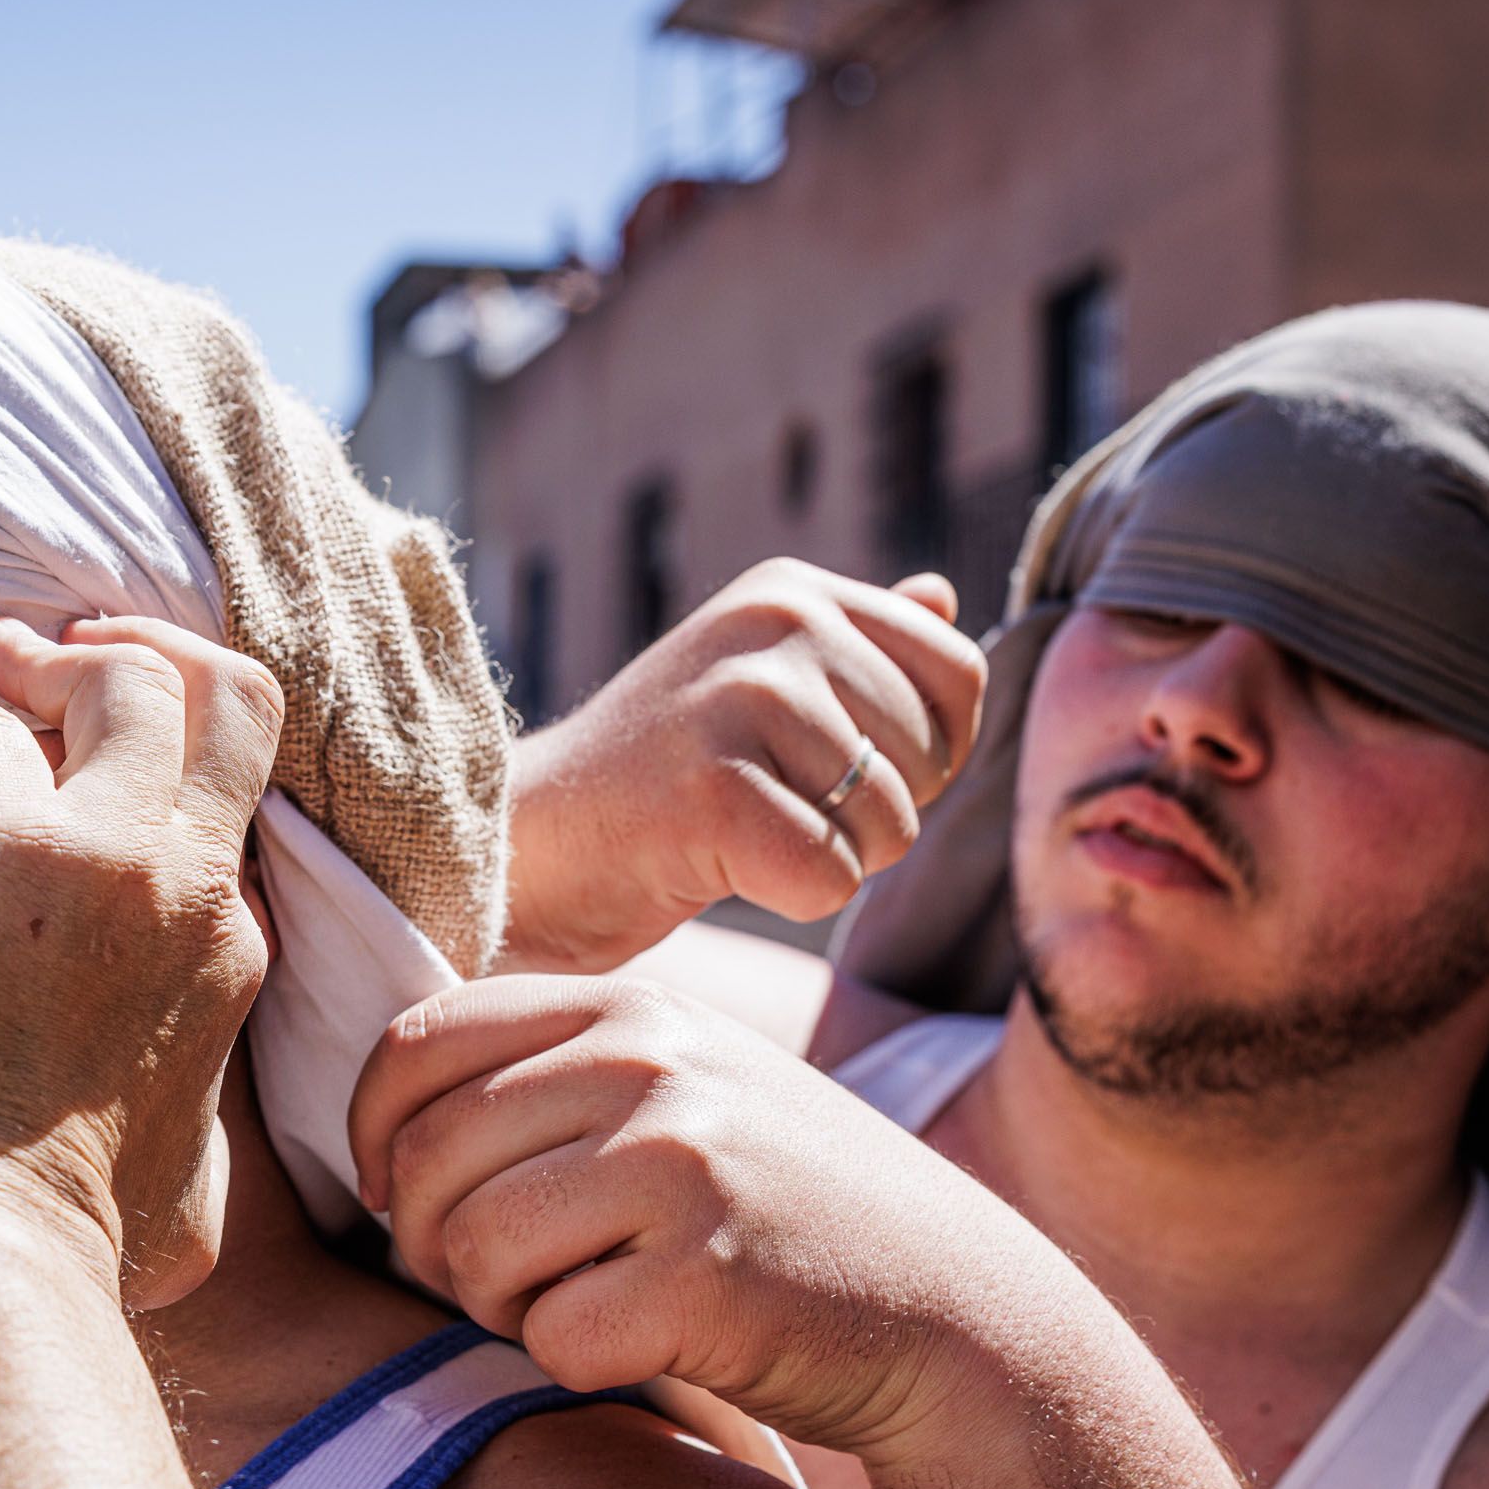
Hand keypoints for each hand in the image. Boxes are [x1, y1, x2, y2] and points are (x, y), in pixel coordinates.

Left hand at [0, 616, 282, 1307]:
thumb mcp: (188, 1196)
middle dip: (154, 656)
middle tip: (67, 658)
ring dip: (55, 664)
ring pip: (134, 680)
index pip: (224, 814)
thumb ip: (192, 1135)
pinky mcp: (2, 848)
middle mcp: (190, 893)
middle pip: (233, 703)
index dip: (162, 773)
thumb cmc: (64, 1249)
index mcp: (225, 956)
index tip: (89, 765)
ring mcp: (110, 862)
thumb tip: (182, 1159)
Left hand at [348, 975, 1068, 1457]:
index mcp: (631, 1004)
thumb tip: (372, 1119)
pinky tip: (639, 1345)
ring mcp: (681, 1165)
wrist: (954, 1311)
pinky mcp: (702, 1277)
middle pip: (424, 1159)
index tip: (394, 1197)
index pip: (415, 1046)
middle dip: (428, 1241)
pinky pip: (550, 1338)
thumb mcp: (681, 1089)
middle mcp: (651, 1065)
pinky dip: (572, 1363)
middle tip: (497, 1280)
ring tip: (571, 1306)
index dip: (372, 1137)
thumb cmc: (782, 1210)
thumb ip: (551, 1072)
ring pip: (470, 1248)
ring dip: (495, 1306)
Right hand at [500, 560, 984, 969]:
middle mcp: (776, 623)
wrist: (529, 841)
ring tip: (738, 833)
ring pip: (890, 826)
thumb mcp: (758, 682)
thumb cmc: (658, 779)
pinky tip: (716, 864)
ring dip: (830, 861)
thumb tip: (942, 598)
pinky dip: (787, 898)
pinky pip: (833, 879)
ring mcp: (742, 699)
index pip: (960, 673)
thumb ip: (857, 644)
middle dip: (869, 816)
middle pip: (931, 760)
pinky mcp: (714, 788)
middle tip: (765, 806)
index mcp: (795, 591)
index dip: (922, 751)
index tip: (828, 769)